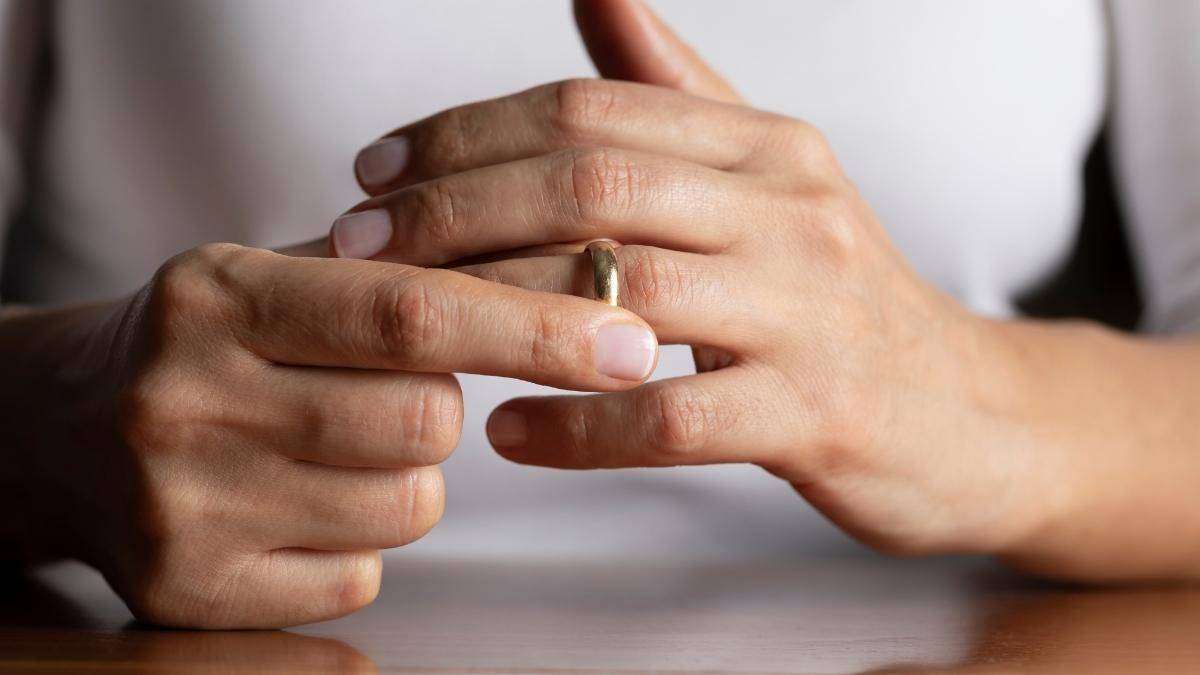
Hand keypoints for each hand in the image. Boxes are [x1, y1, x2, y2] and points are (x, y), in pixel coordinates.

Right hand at [5, 242, 656, 627]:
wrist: (64, 426)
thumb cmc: (216, 342)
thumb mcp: (287, 277)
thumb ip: (417, 276)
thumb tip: (584, 276)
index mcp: (217, 294)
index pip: (412, 313)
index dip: (535, 329)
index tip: (628, 343)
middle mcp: (183, 397)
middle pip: (423, 422)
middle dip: (441, 409)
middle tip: (387, 390)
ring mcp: (180, 506)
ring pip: (405, 506)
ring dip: (404, 477)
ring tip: (327, 443)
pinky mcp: (190, 593)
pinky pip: (358, 578)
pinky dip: (356, 543)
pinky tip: (293, 503)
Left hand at [330, 0, 1038, 557]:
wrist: (970, 415)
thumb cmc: (837, 300)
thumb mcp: (772, 181)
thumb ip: (679, 92)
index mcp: (766, 146)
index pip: (588, 114)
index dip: (464, 136)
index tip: (373, 175)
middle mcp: (789, 209)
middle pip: (591, 186)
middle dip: (453, 211)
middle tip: (355, 247)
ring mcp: (808, 311)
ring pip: (623, 291)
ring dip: (494, 309)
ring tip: (406, 328)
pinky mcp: (816, 413)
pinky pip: (672, 416)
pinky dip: (576, 427)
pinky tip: (505, 431)